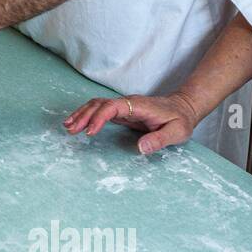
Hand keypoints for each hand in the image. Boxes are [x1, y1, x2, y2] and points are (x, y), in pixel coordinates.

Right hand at [64, 92, 201, 154]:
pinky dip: (87, 115)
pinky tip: (78, 123)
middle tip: (70, 130)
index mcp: (139, 106)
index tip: (89, 132)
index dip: (99, 118)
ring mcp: (124, 106)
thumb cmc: (180, 120)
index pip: (113, 107)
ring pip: (97, 105)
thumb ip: (159, 140)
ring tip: (68, 126)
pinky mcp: (121, 111)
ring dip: (81, 114)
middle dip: (83, 116)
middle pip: (99, 104)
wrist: (184, 107)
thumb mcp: (177, 133)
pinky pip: (100, 110)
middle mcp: (128, 103)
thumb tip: (140, 148)